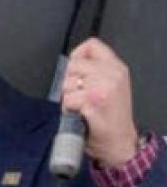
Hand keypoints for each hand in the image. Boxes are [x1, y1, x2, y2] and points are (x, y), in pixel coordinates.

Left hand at [61, 37, 138, 167]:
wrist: (118, 142)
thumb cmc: (111, 117)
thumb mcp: (111, 86)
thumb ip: (96, 70)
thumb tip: (72, 63)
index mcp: (117, 67)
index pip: (91, 45)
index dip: (76, 56)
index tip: (75, 70)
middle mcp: (112, 74)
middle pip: (73, 64)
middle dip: (69, 81)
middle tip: (78, 95)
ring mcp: (103, 87)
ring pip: (68, 83)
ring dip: (67, 97)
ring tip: (80, 106)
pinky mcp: (93, 102)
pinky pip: (68, 100)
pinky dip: (68, 109)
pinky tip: (79, 114)